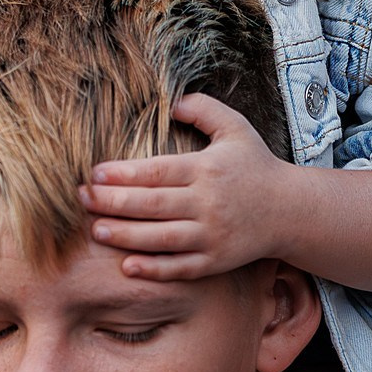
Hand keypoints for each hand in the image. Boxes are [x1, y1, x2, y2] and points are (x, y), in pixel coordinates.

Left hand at [80, 93, 295, 280]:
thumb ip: (203, 109)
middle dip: (113, 203)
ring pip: (161, 238)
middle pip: (152, 205)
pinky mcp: (216, 261)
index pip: (157, 172)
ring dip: (125, 235)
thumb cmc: (255, 164)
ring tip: (96, 230)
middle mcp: (208, 203)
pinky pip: (180, 267)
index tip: (94, 173)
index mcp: (207, 169)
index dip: (123, 174)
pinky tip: (127, 265)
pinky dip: (154, 269)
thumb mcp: (235, 127)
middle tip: (82, 199)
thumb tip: (171, 102)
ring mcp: (212, 235)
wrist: (290, 210)